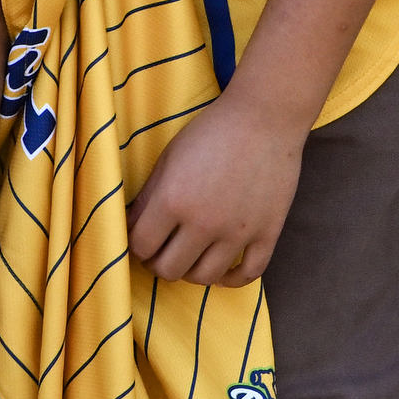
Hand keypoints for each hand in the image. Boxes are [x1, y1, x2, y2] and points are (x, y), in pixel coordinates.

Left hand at [127, 89, 304, 288]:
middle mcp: (204, 223)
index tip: (141, 240)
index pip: (141, 246)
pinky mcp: (267, 233)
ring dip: (191, 273)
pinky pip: (248, 274)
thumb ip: (148, 198)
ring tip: (189, 258)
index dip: (136, 247)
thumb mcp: (168, 160)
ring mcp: (238, 232)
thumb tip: (131, 228)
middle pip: (170, 269)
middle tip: (162, 251)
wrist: (264, 119)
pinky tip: (221, 270)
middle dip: (159, 263)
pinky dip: (231, 280)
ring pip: (205, 277)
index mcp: (173, 201)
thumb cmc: (211, 133)